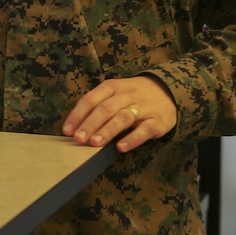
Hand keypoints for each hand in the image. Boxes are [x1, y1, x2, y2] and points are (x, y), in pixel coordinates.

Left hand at [62, 75, 177, 152]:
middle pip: (105, 109)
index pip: (91, 100)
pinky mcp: (157, 121)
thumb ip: (97, 107)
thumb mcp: (114, 94)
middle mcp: (126, 95)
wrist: (168, 91)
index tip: (67, 130)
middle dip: (90, 124)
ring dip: (107, 131)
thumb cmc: (132, 96)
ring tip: (94, 143)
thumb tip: (75, 128)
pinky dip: (132, 138)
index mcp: (111, 87)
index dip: (78, 115)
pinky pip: (144, 130)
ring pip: (123, 118)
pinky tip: (121, 147)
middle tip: (78, 139)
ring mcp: (143, 107)